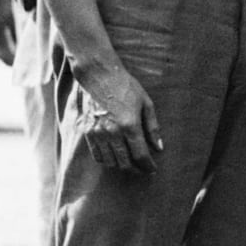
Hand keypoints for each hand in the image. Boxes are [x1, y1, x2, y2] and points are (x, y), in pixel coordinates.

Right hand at [77, 58, 165, 173]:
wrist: (98, 76)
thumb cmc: (126, 87)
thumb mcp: (146, 104)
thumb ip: (153, 127)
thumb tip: (159, 147)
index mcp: (129, 125)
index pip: (140, 155)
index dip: (148, 166)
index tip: (153, 169)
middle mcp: (112, 132)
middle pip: (124, 163)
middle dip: (136, 169)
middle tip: (143, 169)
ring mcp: (97, 133)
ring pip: (109, 161)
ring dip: (121, 166)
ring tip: (130, 164)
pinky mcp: (86, 132)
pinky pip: (96, 154)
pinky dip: (106, 160)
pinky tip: (114, 157)